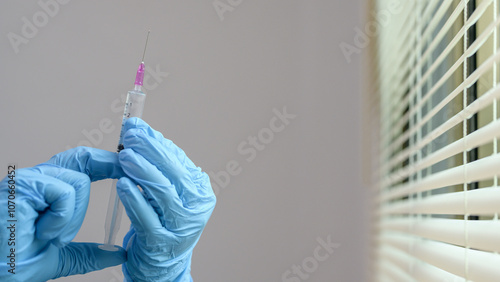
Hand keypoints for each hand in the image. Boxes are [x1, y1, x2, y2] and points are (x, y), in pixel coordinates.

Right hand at [0, 147, 125, 281]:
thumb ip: (87, 254)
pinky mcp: (22, 187)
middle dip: (108, 164)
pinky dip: (61, 218)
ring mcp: (28, 181)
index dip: (106, 163)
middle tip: (126, 171)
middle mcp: (36, 180)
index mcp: (45, 191)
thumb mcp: (60, 258)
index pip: (81, 165)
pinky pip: (63, 193)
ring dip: (74, 215)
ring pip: (78, 181)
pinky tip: (42, 232)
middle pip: (81, 158)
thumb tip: (117, 254)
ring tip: (51, 236)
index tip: (127, 166)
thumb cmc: (12, 264)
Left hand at [116, 118, 215, 281]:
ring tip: (124, 156)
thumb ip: (157, 164)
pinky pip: (146, 217)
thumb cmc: (162, 223)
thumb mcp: (165, 192)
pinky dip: (134, 199)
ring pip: (162, 192)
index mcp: (199, 190)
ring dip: (142, 171)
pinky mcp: (161, 243)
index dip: (156, 141)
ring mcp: (181, 226)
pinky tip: (122, 186)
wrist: (161, 266)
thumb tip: (141, 130)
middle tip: (130, 136)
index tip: (136, 127)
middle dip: (150, 151)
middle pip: (174, 173)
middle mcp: (196, 207)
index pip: (178, 159)